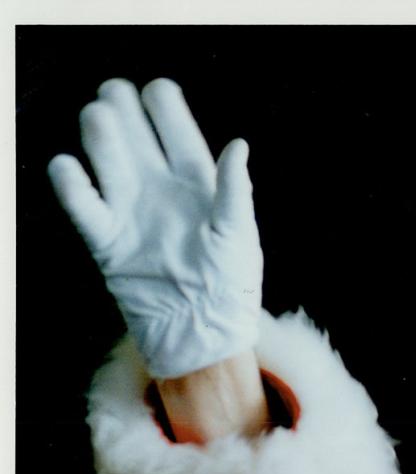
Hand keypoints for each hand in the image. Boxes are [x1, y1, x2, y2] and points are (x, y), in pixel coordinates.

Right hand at [48, 78, 261, 379]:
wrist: (201, 334)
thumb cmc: (231, 286)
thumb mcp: (240, 236)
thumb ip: (236, 191)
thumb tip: (238, 145)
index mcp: (197, 187)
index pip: (178, 136)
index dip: (166, 110)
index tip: (158, 90)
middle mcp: (160, 193)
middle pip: (136, 139)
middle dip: (124, 111)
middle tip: (114, 91)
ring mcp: (131, 213)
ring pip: (108, 162)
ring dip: (100, 137)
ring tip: (98, 116)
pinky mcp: (107, 241)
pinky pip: (83, 205)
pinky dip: (71, 184)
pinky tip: (68, 165)